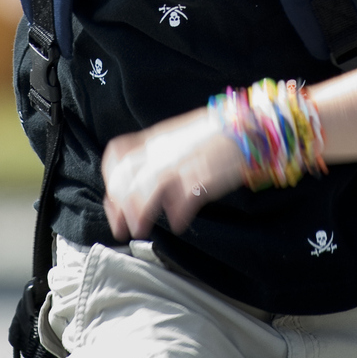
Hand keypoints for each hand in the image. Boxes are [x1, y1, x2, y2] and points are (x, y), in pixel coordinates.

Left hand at [101, 107, 243, 239]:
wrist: (246, 126)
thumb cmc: (213, 134)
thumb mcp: (177, 136)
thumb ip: (157, 154)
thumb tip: (139, 180)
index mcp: (156, 138)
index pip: (118, 154)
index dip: (110, 178)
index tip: (112, 199)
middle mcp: (163, 150)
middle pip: (126, 177)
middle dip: (118, 206)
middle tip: (120, 226)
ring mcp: (181, 164)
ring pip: (146, 190)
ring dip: (139, 215)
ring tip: (140, 230)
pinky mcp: (201, 179)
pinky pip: (181, 202)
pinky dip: (176, 217)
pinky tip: (178, 223)